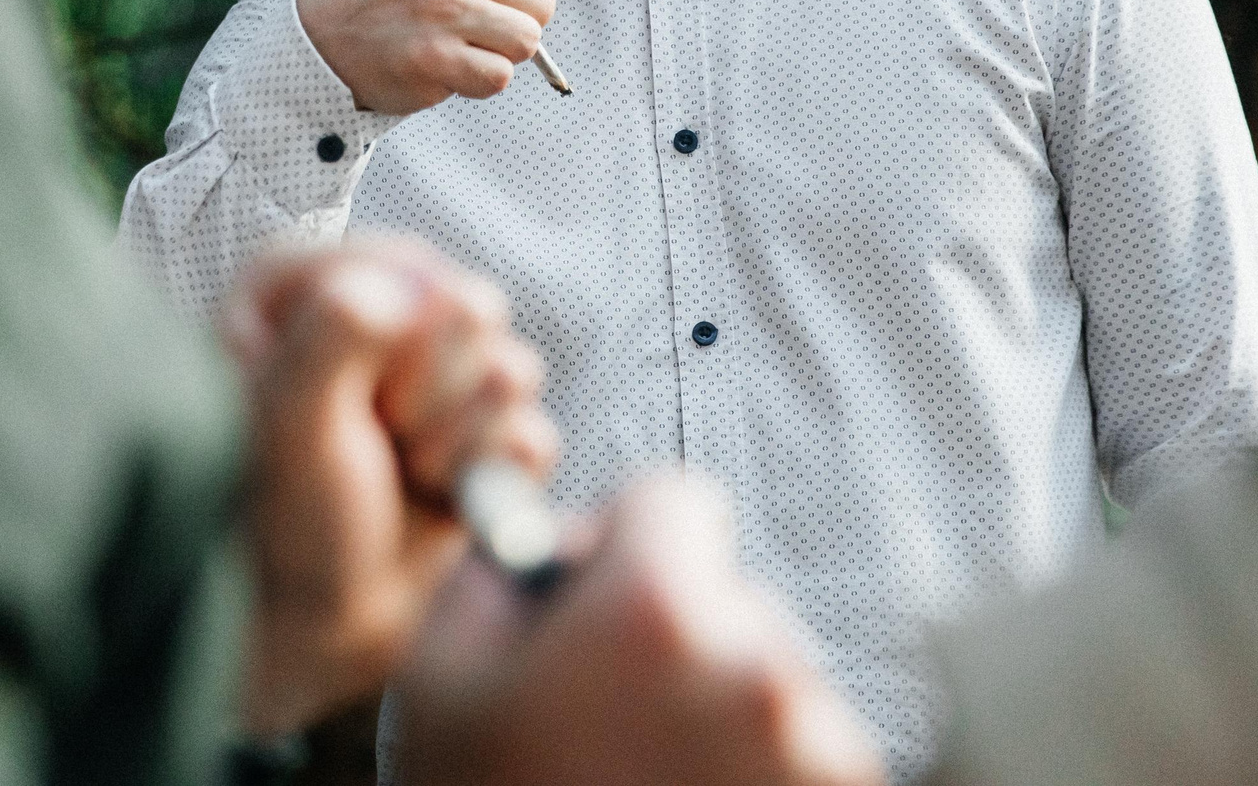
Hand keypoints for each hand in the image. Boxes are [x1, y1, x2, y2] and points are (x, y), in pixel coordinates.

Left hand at [224, 238, 558, 735]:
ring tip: (403, 472)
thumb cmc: (273, 521)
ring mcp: (431, 374)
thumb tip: (409, 285)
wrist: (308, 625)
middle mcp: (375, 316)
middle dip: (433, 393)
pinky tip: (436, 495)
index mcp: (309, 285)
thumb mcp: (288, 419)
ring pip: (514, 369)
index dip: (399, 340)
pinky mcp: (478, 433)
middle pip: (476, 308)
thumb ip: (336, 333)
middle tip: (380, 438)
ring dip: (460, 442)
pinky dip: (492, 477)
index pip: (412, 266)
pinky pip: (535, 432)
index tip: (351, 399)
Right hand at [297, 0, 566, 114]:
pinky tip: (440, 61)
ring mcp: (446, 10)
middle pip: (543, 6)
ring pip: (526, 44)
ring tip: (451, 35)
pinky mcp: (435, 61)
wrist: (323, 31)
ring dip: (492, 50)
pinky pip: (498, 80)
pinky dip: (474, 81)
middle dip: (508, 16)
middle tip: (458, 11)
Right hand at [399, 471, 887, 785]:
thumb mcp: (440, 681)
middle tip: (610, 726)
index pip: (675, 499)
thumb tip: (561, 541)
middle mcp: (759, 664)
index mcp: (656, 610)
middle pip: (728, 598)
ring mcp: (818, 748)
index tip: (602, 601)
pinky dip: (760, 780)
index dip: (624, 546)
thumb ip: (502, 574)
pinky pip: (805, 758)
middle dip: (678, 641)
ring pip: (771, 684)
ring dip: (723, 718)